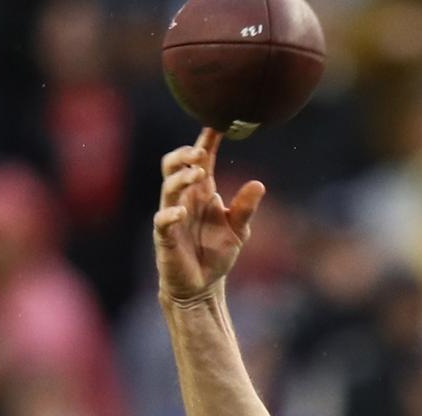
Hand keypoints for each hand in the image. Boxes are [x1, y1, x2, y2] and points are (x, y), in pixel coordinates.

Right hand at [154, 130, 264, 306]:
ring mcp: (172, 216)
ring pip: (168, 186)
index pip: (202, 160)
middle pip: (174, 165)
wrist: (202, 287)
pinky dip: (171, 214)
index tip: (218, 123)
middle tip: (202, 150)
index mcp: (202, 193)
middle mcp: (185, 199)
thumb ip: (245, 208)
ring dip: (182, 177)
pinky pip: (163, 220)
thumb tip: (259, 185)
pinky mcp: (165, 238)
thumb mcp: (238, 230)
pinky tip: (182, 212)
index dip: (207, 140)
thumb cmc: (216, 254)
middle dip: (185, 154)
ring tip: (198, 173)